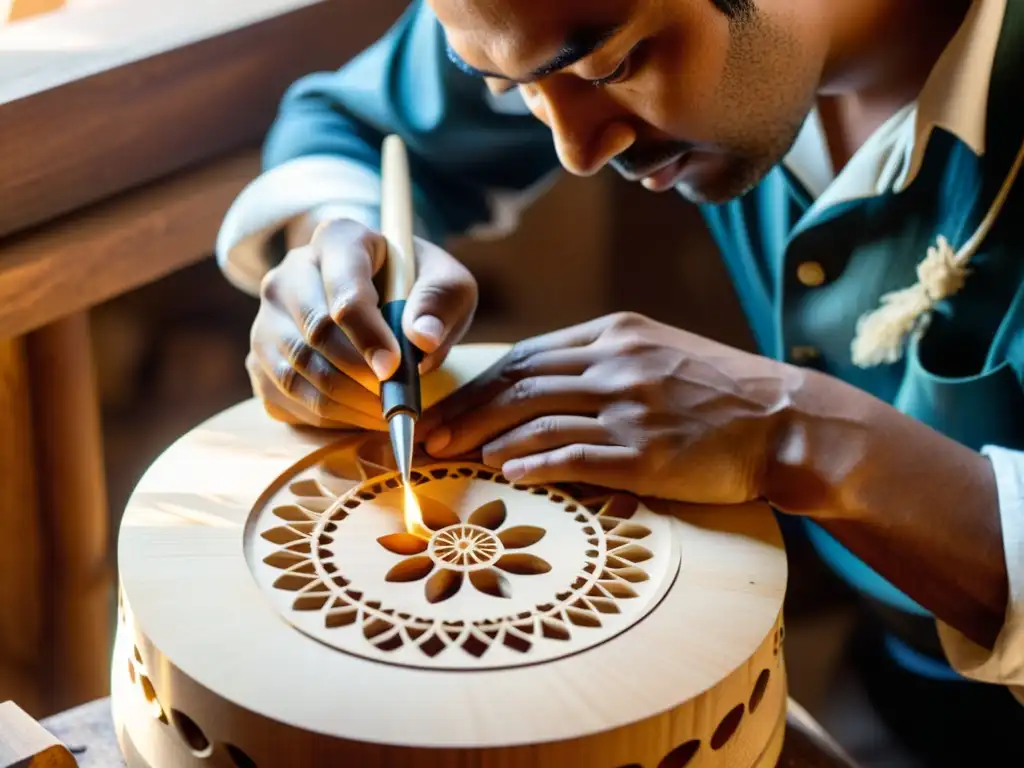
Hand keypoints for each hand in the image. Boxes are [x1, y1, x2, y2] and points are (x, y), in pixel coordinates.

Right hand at [247, 218, 477, 428]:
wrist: (380, 293)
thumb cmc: (416, 286)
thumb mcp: (446, 282)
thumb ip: (440, 303)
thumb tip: (423, 339)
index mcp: (338, 240)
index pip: (344, 291)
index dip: (368, 334)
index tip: (394, 368)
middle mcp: (289, 273)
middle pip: (314, 334)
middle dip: (359, 376)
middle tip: (396, 399)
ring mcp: (267, 317)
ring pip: (295, 371)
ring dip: (344, 402)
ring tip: (384, 411)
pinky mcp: (260, 357)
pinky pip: (283, 398)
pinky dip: (323, 417)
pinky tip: (358, 415)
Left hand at [418, 312, 800, 503]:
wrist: (787, 421)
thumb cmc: (720, 391)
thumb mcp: (659, 351)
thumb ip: (601, 359)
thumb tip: (538, 384)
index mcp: (617, 333)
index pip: (527, 355)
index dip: (479, 384)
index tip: (447, 406)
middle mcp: (619, 364)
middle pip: (519, 383)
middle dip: (465, 411)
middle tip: (428, 436)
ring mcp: (632, 407)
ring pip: (536, 416)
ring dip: (485, 437)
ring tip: (451, 455)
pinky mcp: (646, 453)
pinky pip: (574, 455)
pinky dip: (533, 462)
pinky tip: (507, 471)